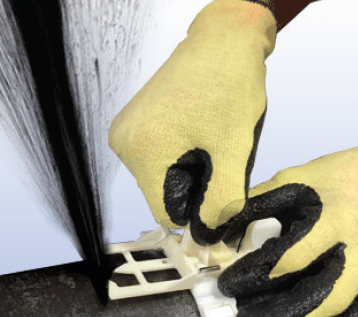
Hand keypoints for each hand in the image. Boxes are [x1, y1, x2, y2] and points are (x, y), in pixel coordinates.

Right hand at [109, 0, 275, 243]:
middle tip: (217, 155)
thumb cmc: (229, 86)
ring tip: (207, 139)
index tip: (219, 195)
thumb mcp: (233, 152)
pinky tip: (195, 134)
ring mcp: (125, 132)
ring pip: (160, 178)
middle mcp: (124, 143)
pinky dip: (178, 157)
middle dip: (194, 187)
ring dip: (187, 172)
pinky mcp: (132, 124)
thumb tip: (208, 234)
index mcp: (144, 152)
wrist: (222, 40)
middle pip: (162, 195)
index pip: (167, 213)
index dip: (197, 210)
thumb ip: (222, 203)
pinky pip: (156, 159)